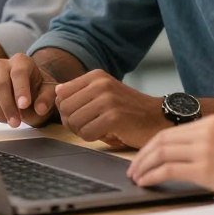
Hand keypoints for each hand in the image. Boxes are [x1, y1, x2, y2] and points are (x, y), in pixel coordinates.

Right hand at [0, 54, 56, 127]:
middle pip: (0, 84)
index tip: (24, 106)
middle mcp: (2, 64)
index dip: (20, 90)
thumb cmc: (37, 88)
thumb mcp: (48, 92)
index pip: (19, 73)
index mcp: (21, 61)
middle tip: (16, 123)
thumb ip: (46, 99)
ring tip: (8, 121)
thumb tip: (40, 109)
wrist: (26, 87)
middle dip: (7, 106)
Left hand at [54, 70, 168, 148]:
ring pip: (73, 123)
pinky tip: (108, 133)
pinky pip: (86, 134)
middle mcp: (100, 84)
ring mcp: (107, 99)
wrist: (157, 117)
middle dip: (73, 123)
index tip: (81, 115)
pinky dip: (94, 138)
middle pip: (64, 110)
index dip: (66, 109)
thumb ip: (81, 91)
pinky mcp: (113, 117)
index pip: (60, 94)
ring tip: (100, 128)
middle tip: (91, 125)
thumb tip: (57, 91)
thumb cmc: (128, 109)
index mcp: (96, 76)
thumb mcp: (105, 92)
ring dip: (83, 132)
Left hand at [129, 116, 213, 213]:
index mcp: (212, 122)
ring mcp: (204, 148)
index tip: (143, 156)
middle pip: (162, 140)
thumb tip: (193, 151)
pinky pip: (168, 170)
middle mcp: (205, 131)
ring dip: (143, 166)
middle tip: (133, 168)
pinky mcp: (205, 169)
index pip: (172, 131)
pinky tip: (146, 183)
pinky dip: (152, 176)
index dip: (153, 145)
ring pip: (161, 154)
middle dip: (143, 155)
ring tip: (136, 177)